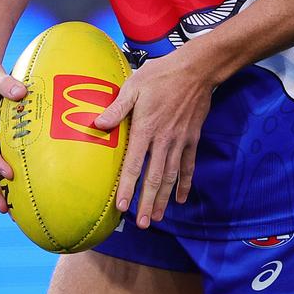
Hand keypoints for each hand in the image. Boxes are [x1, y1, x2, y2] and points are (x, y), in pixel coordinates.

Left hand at [94, 48, 212, 227]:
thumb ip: (117, 108)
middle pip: (154, 177)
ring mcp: (180, 141)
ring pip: (171, 177)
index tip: (121, 207)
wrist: (196, 69)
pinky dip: (185, 184)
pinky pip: (188, 166)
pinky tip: (182, 199)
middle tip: (141, 224)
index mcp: (146, 128)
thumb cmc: (161, 74)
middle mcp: (163, 140)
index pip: (134, 164)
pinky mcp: (192, 139)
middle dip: (147, 202)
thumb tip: (97, 124)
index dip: (127, 187)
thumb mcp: (134, 86)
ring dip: (164, 199)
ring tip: (157, 218)